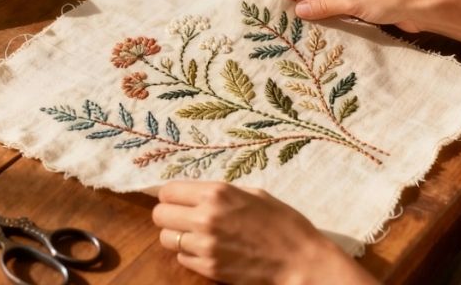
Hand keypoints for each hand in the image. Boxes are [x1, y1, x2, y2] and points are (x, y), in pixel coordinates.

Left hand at [153, 181, 373, 284]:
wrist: (300, 260)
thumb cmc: (282, 222)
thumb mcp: (253, 193)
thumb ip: (221, 193)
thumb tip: (195, 192)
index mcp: (217, 193)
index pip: (167, 191)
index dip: (172, 195)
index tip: (179, 199)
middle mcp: (206, 217)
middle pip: (160, 215)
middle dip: (169, 215)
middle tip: (183, 217)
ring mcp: (205, 246)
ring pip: (167, 239)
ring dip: (177, 236)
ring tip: (195, 235)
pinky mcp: (208, 269)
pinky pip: (182, 259)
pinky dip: (190, 254)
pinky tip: (208, 250)